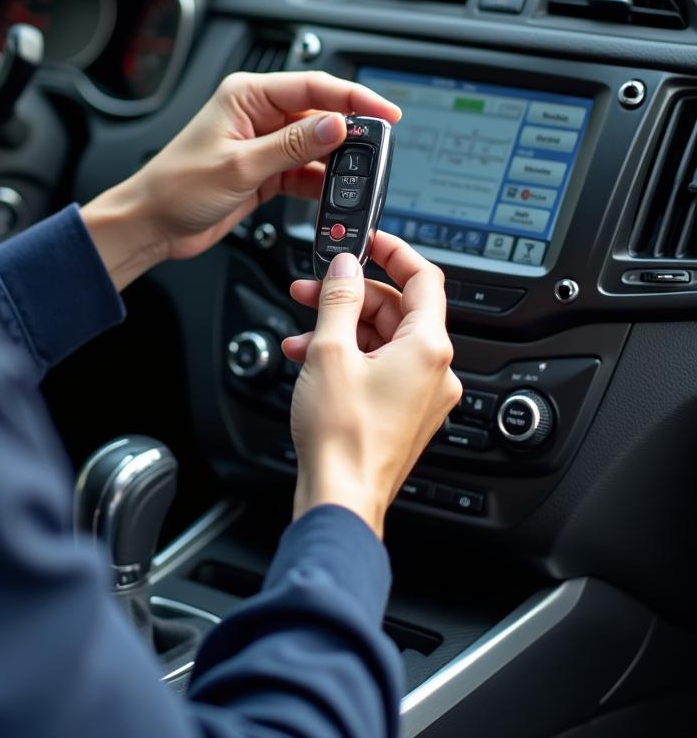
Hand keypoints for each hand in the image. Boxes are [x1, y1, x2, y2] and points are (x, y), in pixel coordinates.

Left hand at [81, 71, 399, 288]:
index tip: (385, 112)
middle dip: (351, 133)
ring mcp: (263, 144)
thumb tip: (336, 127)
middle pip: (320, 115)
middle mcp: (258, 115)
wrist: (152, 224)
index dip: (354, 97)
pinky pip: (305, 171)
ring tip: (358, 178)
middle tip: (379, 150)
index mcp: (247, 96)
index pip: (313, 86)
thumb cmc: (176, 187)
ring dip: (338, 163)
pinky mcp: (265, 172)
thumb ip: (291, 146)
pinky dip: (321, 184)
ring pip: (316, 146)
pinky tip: (334, 195)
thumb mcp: (239, 166)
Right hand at [284, 235, 461, 538]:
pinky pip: (380, 367)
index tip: (368, 241)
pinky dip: (348, 356)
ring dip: (341, 327)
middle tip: (312, 288)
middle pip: (397, 309)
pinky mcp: (403, 413)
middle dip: (350, 295)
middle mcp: (435, 371)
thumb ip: (338, 298)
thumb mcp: (329, 351)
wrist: (340, 496)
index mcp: (428, 348)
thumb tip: (344, 267)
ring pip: (383, 339)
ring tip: (302, 331)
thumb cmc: (342, 436)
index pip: (424, 278)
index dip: (394, 251)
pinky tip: (311, 359)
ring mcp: (421, 395)